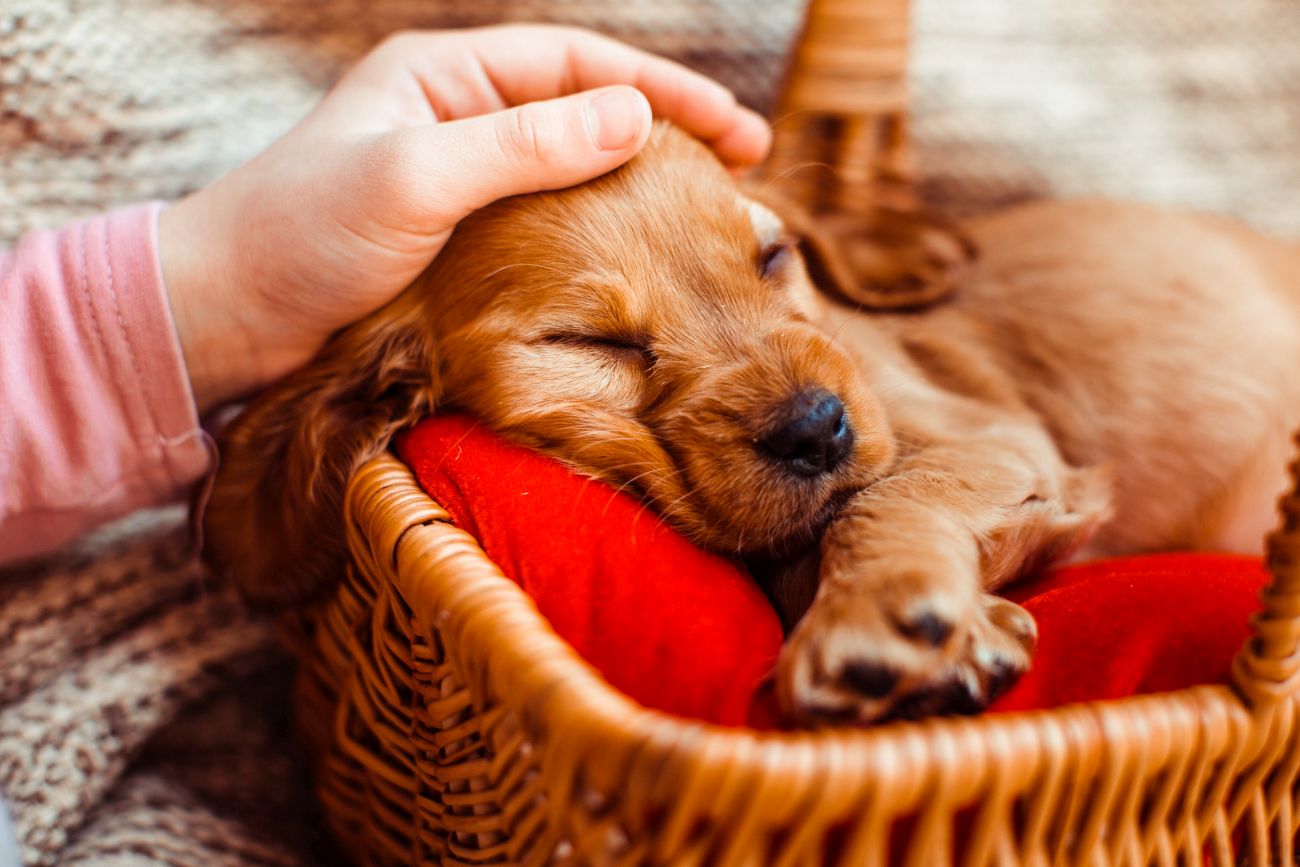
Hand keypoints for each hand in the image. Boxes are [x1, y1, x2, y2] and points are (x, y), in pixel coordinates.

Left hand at [159, 24, 770, 412]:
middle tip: (744, 167)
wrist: (227, 318)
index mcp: (444, 75)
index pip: (576, 64)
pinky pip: (546, 222)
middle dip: (666, 131)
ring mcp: (459, 181)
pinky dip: (599, 233)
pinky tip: (632, 259)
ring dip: (639, 185)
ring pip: (571, 169)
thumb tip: (635, 116)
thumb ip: (522, 145)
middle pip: (585, 110)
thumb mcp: (414, 179)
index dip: (660, 88)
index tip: (735, 129)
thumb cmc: (300, 237)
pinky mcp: (456, 239)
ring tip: (707, 212)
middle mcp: (457, 117)